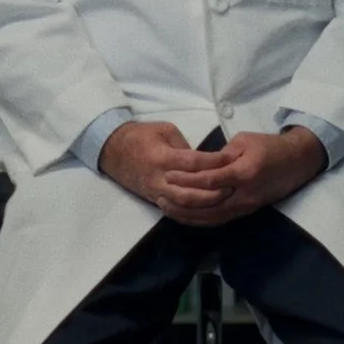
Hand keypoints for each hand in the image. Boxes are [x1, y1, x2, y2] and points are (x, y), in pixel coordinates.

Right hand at [99, 121, 236, 222]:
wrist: (111, 150)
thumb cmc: (139, 135)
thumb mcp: (164, 130)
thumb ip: (184, 146)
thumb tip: (202, 159)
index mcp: (162, 158)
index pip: (193, 163)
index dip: (214, 162)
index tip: (230, 159)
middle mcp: (159, 179)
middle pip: (190, 192)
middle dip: (213, 192)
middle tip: (232, 186)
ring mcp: (155, 192)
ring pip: (183, 206)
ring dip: (204, 205)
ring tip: (223, 200)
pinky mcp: (153, 199)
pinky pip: (174, 211)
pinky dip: (190, 214)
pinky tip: (206, 212)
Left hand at [151, 127, 327, 228]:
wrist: (298, 162)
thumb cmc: (270, 146)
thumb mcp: (245, 141)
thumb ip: (221, 155)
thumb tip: (201, 164)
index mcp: (244, 172)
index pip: (209, 180)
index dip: (186, 179)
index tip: (167, 174)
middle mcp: (244, 194)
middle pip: (207, 205)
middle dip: (181, 203)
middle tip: (160, 195)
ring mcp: (245, 206)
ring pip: (211, 218)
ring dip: (187, 216)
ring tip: (166, 208)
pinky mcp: (246, 212)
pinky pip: (219, 219)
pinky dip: (200, 220)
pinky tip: (185, 216)